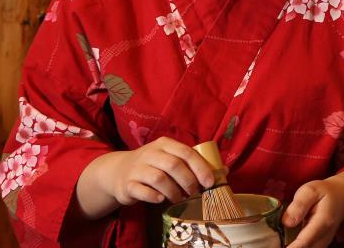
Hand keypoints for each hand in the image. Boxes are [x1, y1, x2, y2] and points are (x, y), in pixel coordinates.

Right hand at [76, 137, 216, 217]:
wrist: (118, 171)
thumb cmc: (154, 166)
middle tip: (194, 192)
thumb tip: (225, 171)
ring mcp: (137, 168)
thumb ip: (195, 163)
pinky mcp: (127, 184)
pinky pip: (142, 191)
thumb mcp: (172, 158)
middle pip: (174, 165)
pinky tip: (161, 199)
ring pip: (159, 179)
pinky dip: (155, 197)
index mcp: (165, 144)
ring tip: (179, 198)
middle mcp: (150, 153)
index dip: (201, 168)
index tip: (210, 183)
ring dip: (174, 192)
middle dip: (188, 182)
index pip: (187, 153)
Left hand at [282, 171, 343, 247]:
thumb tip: (287, 223)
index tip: (276, 247)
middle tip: (272, 243)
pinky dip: (296, 247)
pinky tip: (284, 242)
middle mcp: (324, 237)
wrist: (342, 199)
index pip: (304, 242)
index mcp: (323, 222)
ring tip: (276, 243)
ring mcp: (323, 243)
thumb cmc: (324, 193)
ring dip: (293, 247)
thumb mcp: (311, 190)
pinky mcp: (319, 246)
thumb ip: (299, 205)